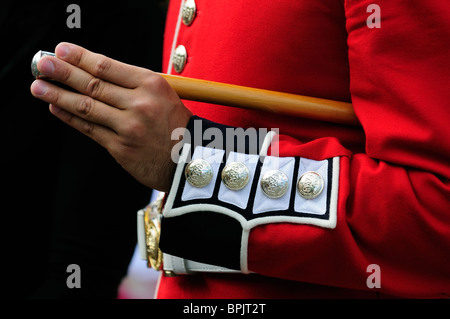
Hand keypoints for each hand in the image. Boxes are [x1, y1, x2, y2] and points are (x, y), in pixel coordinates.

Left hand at [30, 42, 191, 191]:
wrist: (190, 158)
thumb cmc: (176, 124)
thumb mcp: (163, 94)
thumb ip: (132, 84)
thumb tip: (92, 73)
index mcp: (152, 84)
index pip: (107, 66)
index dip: (80, 57)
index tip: (62, 50)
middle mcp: (140, 104)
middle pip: (93, 84)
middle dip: (63, 72)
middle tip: (43, 65)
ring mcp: (129, 127)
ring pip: (86, 107)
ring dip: (58, 95)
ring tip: (39, 86)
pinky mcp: (121, 148)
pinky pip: (89, 129)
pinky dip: (70, 117)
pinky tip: (57, 107)